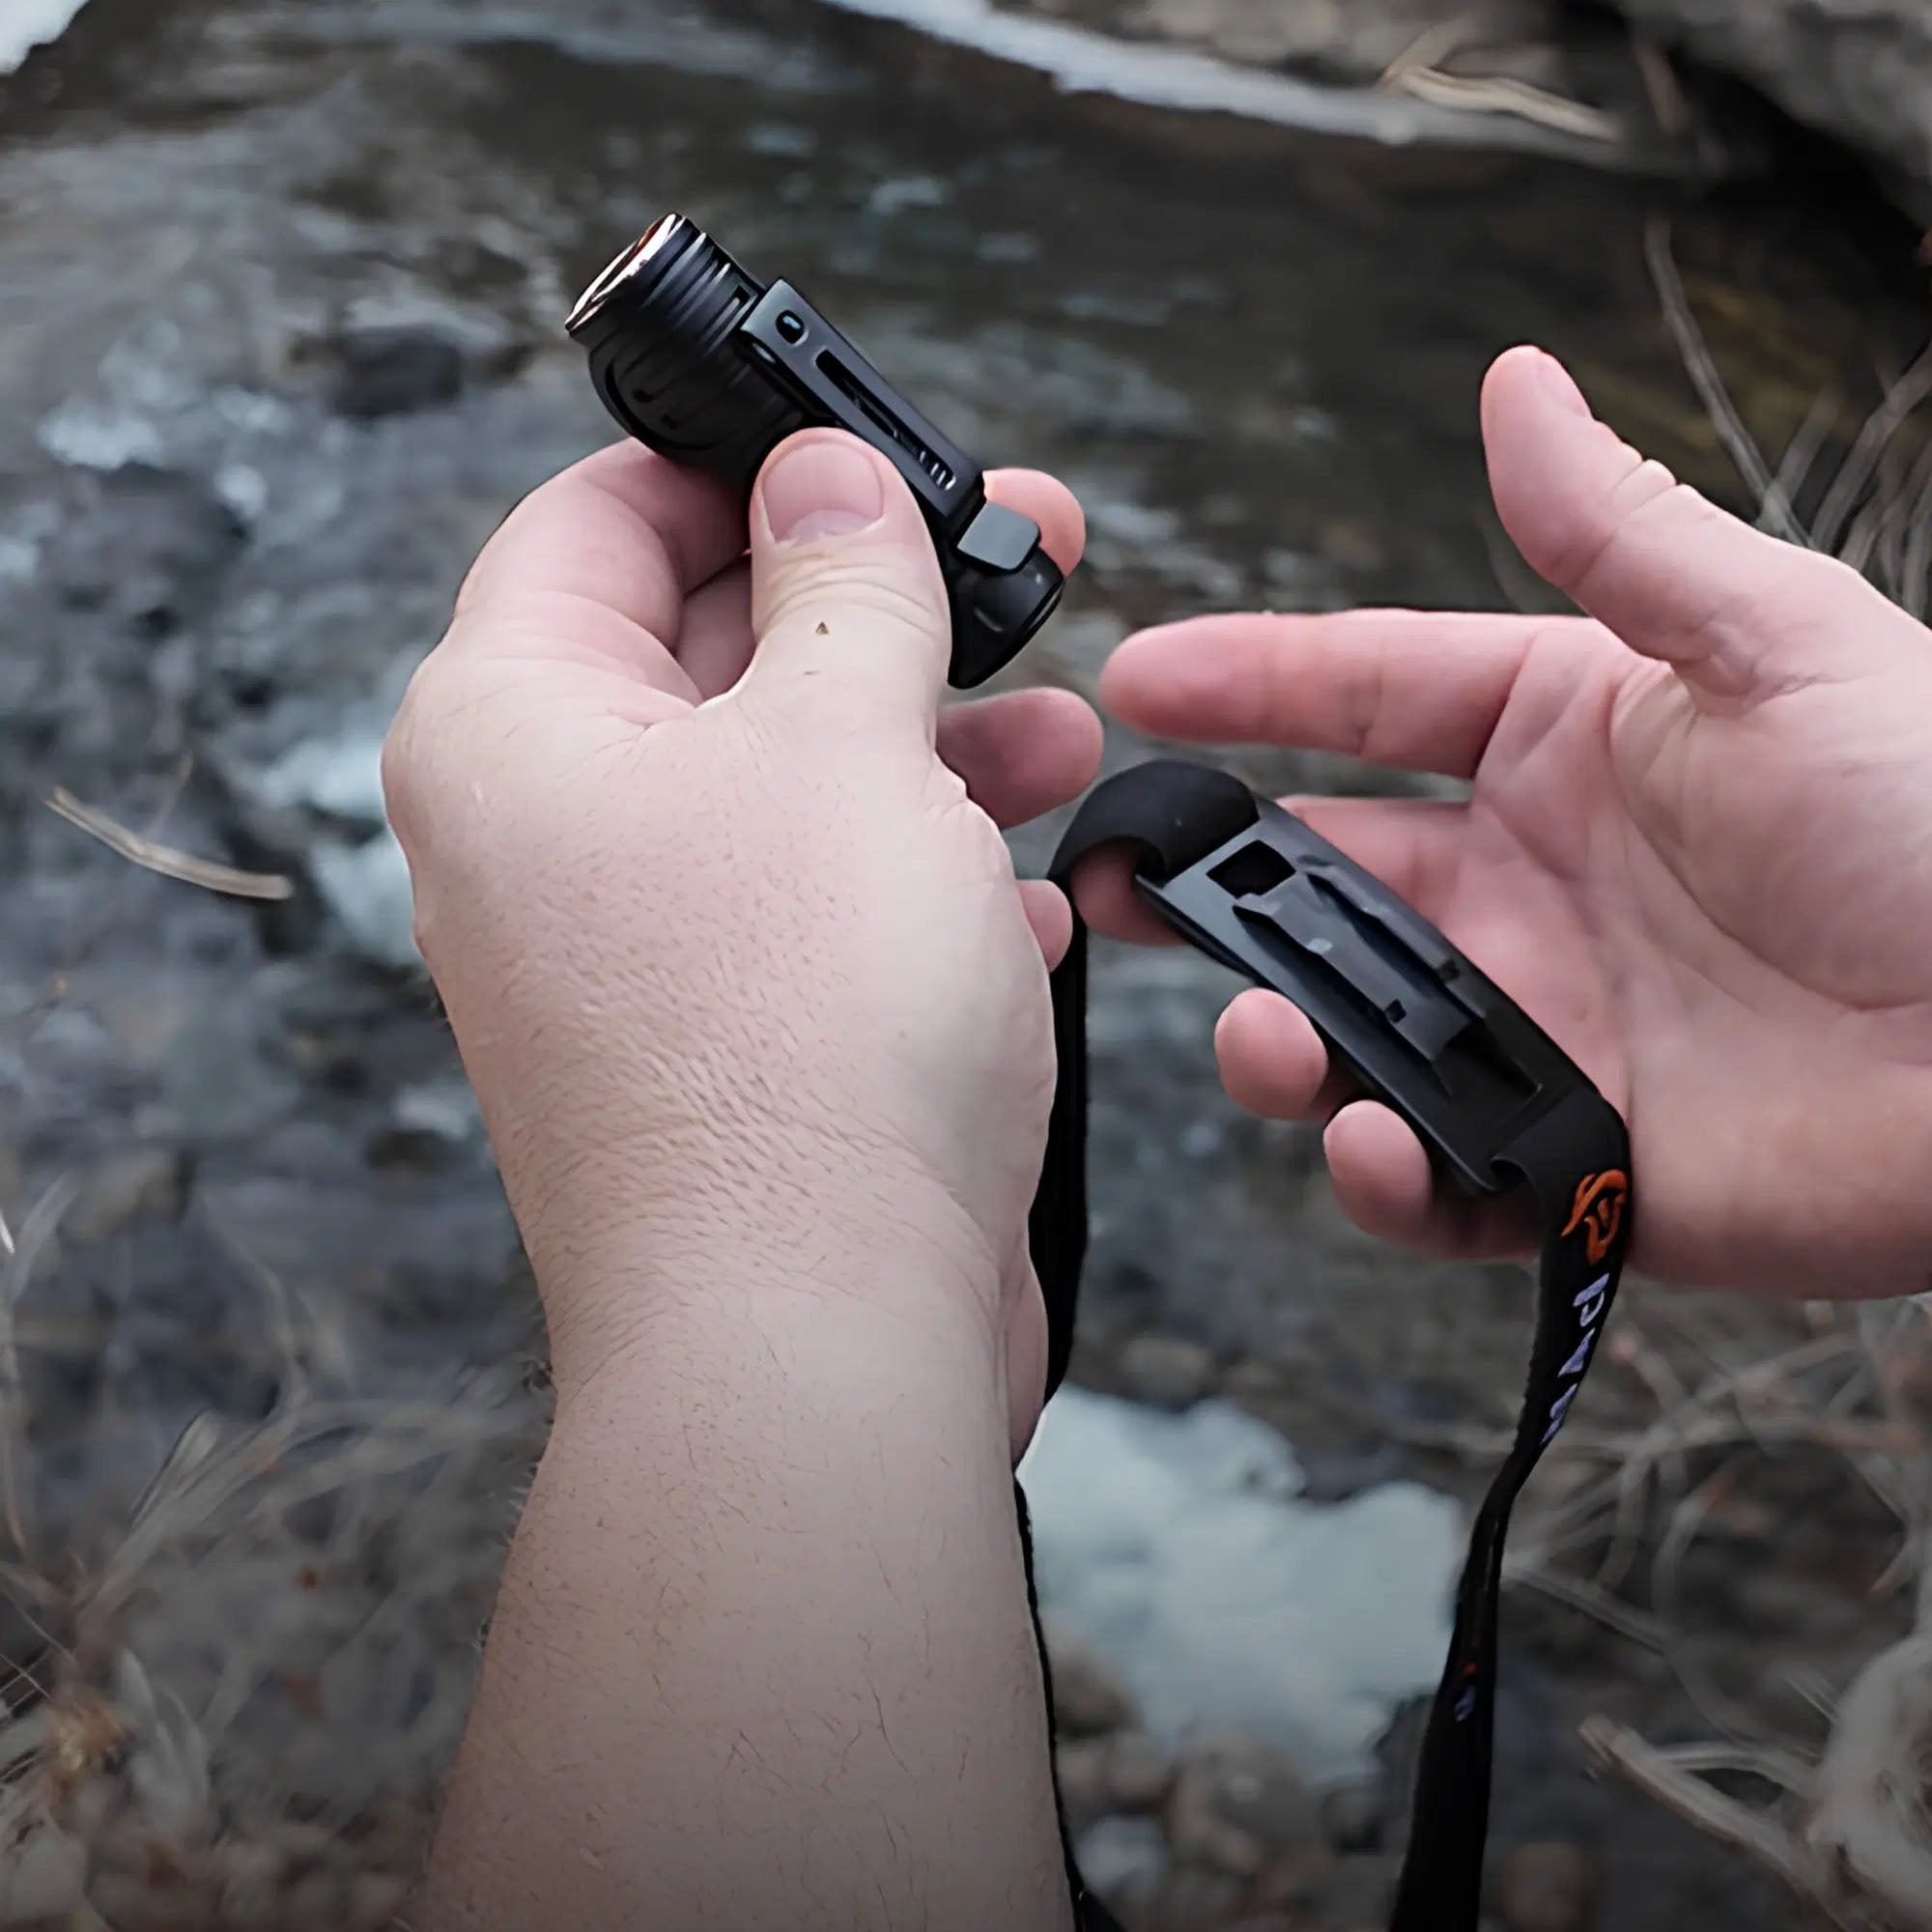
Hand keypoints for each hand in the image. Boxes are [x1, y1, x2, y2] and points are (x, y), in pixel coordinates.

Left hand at [383, 430, 1095, 1445]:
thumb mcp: (841, 741)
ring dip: (933, 746)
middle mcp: (552, 841)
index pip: (599, 521)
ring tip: (1063, 734)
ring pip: (793, 789)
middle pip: (717, 648)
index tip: (874, 447)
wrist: (816, 1343)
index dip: (741, 464)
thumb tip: (823, 475)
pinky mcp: (731, 1048)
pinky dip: (921, 884)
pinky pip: (823, 917)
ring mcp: (640, 956)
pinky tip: (1022, 893)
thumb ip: (843, 584)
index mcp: (515, 730)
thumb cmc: (802, 1040)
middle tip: (1033, 556)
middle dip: (885, 605)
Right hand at [1089, 345, 1931, 1299]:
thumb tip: (1516, 382)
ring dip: (1275, 1036)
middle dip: (1205, 883)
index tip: (1136, 679)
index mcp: (1570, 745)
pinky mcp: (1576, 1163)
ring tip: (1258, 1031)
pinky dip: (1383, 1172)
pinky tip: (1377, 1138)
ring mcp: (1545, 1027)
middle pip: (1323, 882)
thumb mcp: (1773, 645)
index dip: (1252, 684)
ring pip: (1350, 1035)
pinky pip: (1440, 1180)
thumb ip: (1616, 537)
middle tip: (1109, 882)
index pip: (1372, 697)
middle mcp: (1533, 888)